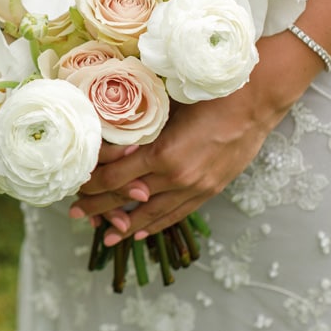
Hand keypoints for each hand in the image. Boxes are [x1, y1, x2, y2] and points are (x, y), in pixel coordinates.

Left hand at [68, 38, 313, 244]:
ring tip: (105, 236)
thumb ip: (140, 126)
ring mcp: (196, 187)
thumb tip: (109, 135)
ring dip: (127, 225)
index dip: (92, 185)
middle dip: (99, 208)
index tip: (74, 186)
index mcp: (163, 154)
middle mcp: (178, 177)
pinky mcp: (210, 190)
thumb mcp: (166, 105)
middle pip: (129, 199)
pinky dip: (158, 224)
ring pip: (154, 214)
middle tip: (75, 215)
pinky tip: (142, 232)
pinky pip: (179, 213)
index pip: (115, 177)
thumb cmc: (208, 93)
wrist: (256, 100)